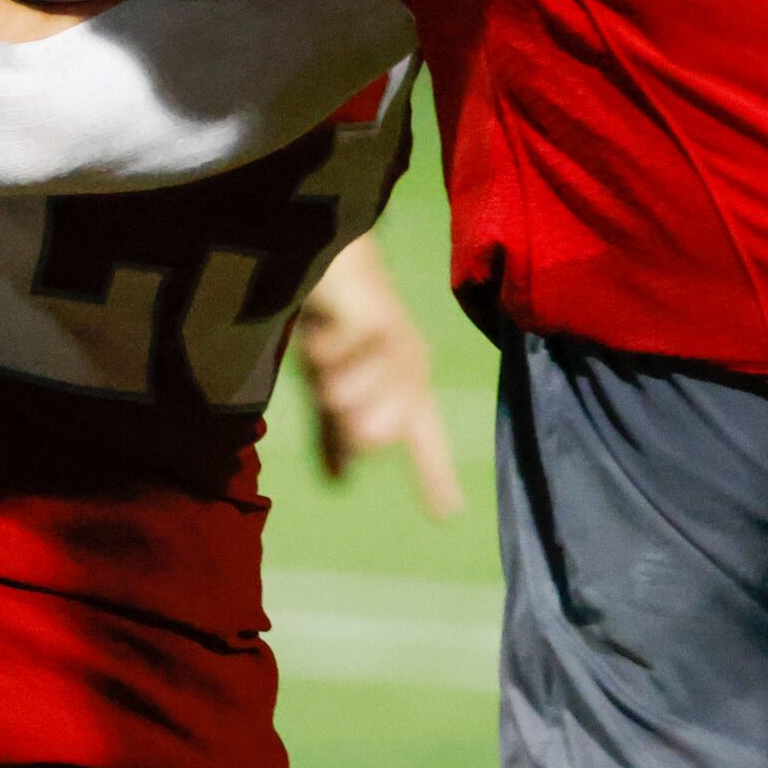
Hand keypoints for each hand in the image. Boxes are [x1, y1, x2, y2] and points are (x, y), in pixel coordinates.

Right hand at [292, 235, 463, 518]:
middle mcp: (410, 369)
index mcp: (405, 387)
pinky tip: (324, 325)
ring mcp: (397, 347)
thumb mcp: (330, 383)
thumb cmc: (331, 319)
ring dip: (326, 379)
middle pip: (372, 435)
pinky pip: (336, 366)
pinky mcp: (378, 324)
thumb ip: (335, 433)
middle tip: (328, 382)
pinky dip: (321, 351)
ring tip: (323, 347)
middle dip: (339, 417)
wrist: (325, 254)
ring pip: (351, 402)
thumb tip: (339, 483)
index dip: (433, 476)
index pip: (421, 440)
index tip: (446, 513)